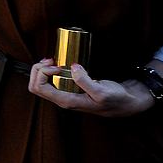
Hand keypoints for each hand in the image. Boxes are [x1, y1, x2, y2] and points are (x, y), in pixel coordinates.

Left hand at [27, 59, 153, 116]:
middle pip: (35, 85)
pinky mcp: (69, 88)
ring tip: (54, 60)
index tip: (57, 65)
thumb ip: (85, 81)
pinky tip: (59, 63)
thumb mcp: (102, 91)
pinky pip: (50, 79)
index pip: (39, 88)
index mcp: (66, 101)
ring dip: (42, 68)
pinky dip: (49, 69)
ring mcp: (64, 94)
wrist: (127, 102)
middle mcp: (62, 99)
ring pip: (40, 82)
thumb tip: (72, 67)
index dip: (42, 73)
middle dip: (38, 69)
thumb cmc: (115, 99)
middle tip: (52, 60)